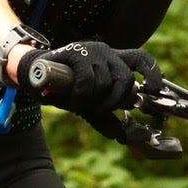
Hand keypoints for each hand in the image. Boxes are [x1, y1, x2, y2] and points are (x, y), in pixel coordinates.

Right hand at [16, 40, 161, 114]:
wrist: (33, 76)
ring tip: (81, 102)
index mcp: (114, 61)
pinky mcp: (76, 53)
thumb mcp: (89, 105)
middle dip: (116, 100)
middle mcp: (107, 52)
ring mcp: (92, 51)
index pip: (142, 60)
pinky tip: (73, 100)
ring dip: (94, 100)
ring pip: (106, 82)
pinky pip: (88, 80)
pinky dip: (82, 96)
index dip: (153, 74)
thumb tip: (123, 136)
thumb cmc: (64, 89)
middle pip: (126, 79)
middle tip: (100, 108)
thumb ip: (107, 117)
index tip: (154, 91)